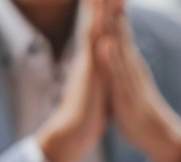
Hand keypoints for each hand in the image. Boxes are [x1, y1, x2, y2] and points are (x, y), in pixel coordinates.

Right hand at [35, 0, 110, 161]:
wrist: (73, 130)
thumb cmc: (87, 113)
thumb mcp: (98, 88)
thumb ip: (100, 75)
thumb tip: (101, 70)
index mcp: (96, 60)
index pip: (102, 29)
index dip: (106, 11)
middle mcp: (91, 56)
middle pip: (95, 20)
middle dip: (100, 1)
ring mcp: (89, 61)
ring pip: (92, 26)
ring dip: (96, 6)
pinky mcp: (89, 70)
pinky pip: (92, 42)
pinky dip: (95, 27)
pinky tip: (97, 13)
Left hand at [96, 0, 180, 161]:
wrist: (157, 134)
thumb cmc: (137, 108)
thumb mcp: (125, 79)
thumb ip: (119, 61)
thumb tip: (114, 45)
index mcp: (127, 58)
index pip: (116, 25)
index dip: (110, 5)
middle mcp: (130, 62)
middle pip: (119, 26)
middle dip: (113, 5)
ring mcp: (130, 76)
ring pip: (119, 44)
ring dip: (113, 23)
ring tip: (110, 2)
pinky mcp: (127, 93)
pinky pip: (118, 73)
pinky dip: (112, 58)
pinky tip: (107, 44)